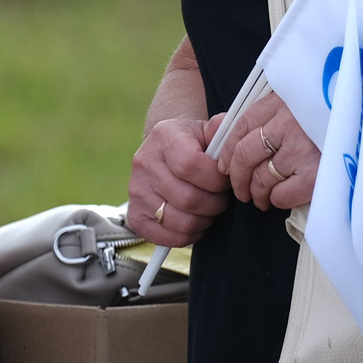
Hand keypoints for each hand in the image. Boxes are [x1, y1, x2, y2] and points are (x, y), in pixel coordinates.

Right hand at [127, 116, 232, 245]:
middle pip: (188, 199)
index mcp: (164, 136)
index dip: (216, 180)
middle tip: (221, 198)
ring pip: (181, 222)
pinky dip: (188, 235)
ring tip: (210, 209)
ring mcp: (136, 191)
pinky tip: (195, 221)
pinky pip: (167, 237)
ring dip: (204, 221)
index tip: (225, 180)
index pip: (190, 166)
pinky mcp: (135, 215)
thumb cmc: (193, 144)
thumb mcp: (208, 131)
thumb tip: (226, 126)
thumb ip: (222, 130)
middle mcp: (144, 162)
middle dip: (215, 203)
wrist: (166, 153)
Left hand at [216, 94, 320, 212]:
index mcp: (284, 101)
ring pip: (260, 179)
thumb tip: (227, 132)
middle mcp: (289, 123)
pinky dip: (276, 200)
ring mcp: (301, 149)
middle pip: (244, 154)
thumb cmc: (341, 118)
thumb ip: (272, 114)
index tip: (225, 163)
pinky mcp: (314, 175)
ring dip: (256, 193)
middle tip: (239, 188)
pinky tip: (281, 198)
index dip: (227, 148)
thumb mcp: (304, 102)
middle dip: (236, 177)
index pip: (241, 125)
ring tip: (260, 198)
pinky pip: (280, 195)